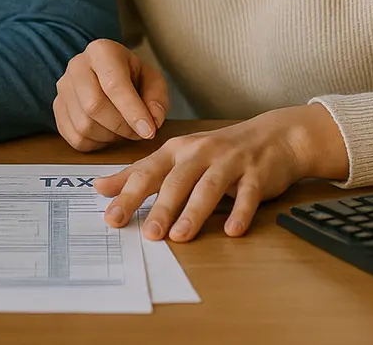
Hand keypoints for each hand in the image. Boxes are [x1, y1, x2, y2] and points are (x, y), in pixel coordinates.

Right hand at [54, 39, 169, 150]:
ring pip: (84, 125)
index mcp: (102, 51)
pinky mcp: (57, 108)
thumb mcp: (152, 79)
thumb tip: (152, 121)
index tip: (148, 131)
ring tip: (123, 129)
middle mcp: (77, 66)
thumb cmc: (131, 76)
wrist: (105, 73)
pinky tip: (107, 133)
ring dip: (109, 137)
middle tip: (139, 132)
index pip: (114, 84)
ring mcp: (63, 87)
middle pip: (94, 106)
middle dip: (121, 127)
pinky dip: (96, 144)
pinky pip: (75, 137)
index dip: (133, 112)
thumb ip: (157, 99)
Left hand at [95, 104, 347, 241]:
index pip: (147, 173)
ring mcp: (229, 163)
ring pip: (208, 187)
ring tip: (181, 236)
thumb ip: (139, 173)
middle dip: (161, 207)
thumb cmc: (217, 152)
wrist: (273, 136)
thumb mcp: (176, 157)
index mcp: (176, 151)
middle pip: (176, 181)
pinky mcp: (256, 174)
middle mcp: (199, 153)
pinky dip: (240, 212)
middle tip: (149, 234)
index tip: (111, 217)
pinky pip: (247, 194)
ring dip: (194, 212)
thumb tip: (99, 187)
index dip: (128, 194)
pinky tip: (232, 230)